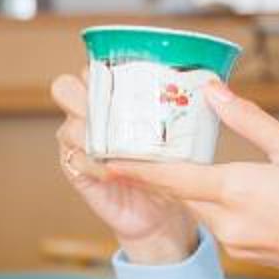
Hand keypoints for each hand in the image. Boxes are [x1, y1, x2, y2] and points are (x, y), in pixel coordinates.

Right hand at [48, 75, 197, 262]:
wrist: (163, 211)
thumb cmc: (171, 166)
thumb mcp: (180, 133)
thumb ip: (183, 108)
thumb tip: (214, 86)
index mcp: (109, 98)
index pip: (92, 69)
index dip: (99, 68)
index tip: (124, 77)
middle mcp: (88, 116)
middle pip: (65, 89)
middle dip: (83, 94)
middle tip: (111, 109)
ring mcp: (78, 144)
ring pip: (70, 125)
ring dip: (92, 132)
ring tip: (117, 144)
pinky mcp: (77, 172)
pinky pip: (76, 160)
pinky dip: (96, 164)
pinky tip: (113, 171)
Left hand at [102, 81, 278, 278]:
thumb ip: (249, 122)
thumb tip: (213, 93)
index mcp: (237, 190)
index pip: (171, 177)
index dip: (134, 166)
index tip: (102, 154)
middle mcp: (229, 221)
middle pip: (181, 192)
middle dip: (156, 170)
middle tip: (133, 142)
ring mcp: (239, 242)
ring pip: (201, 207)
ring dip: (187, 185)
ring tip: (172, 156)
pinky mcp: (251, 252)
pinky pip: (220, 222)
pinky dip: (213, 202)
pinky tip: (220, 184)